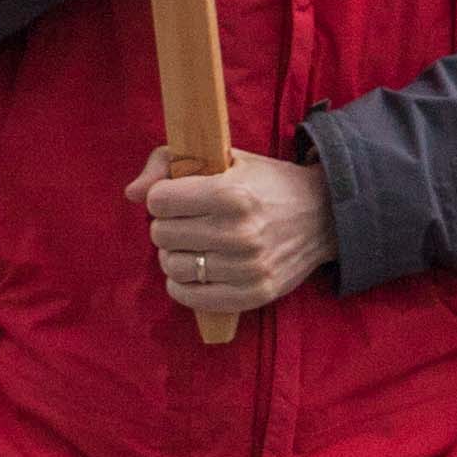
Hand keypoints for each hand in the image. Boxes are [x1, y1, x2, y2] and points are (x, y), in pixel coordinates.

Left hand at [129, 145, 334, 316]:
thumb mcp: (226, 158)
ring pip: (172, 267)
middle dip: (168, 225)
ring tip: (192, 245)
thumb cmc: (267, 183)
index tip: (177, 197)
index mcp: (231, 193)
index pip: (159, 201)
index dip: (163, 197)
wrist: (324, 215)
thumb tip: (132, 194)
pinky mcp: (255, 294)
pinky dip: (183, 285)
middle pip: (161, 235)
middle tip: (187, 221)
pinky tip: (195, 271)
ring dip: (175, 256)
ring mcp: (247, 267)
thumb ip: (169, 162)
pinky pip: (192, 297)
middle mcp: (239, 233)